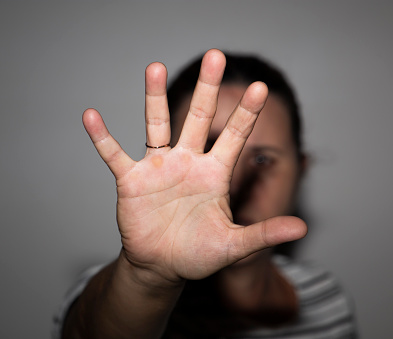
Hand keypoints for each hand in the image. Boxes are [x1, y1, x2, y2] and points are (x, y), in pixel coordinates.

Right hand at [82, 49, 305, 284]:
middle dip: (208, 89)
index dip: (247, 113)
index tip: (261, 88)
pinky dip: (102, 137)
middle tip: (215, 57)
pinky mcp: (131, 180)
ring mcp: (159, 168)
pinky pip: (114, 154)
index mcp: (214, 173)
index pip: (235, 136)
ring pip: (156, 125)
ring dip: (154, 97)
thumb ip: (263, 233)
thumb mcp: (233, 244)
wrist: (162, 265)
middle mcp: (188, 162)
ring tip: (153, 67)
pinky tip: (91, 116)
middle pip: (199, 117)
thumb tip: (301, 227)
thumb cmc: (198, 253)